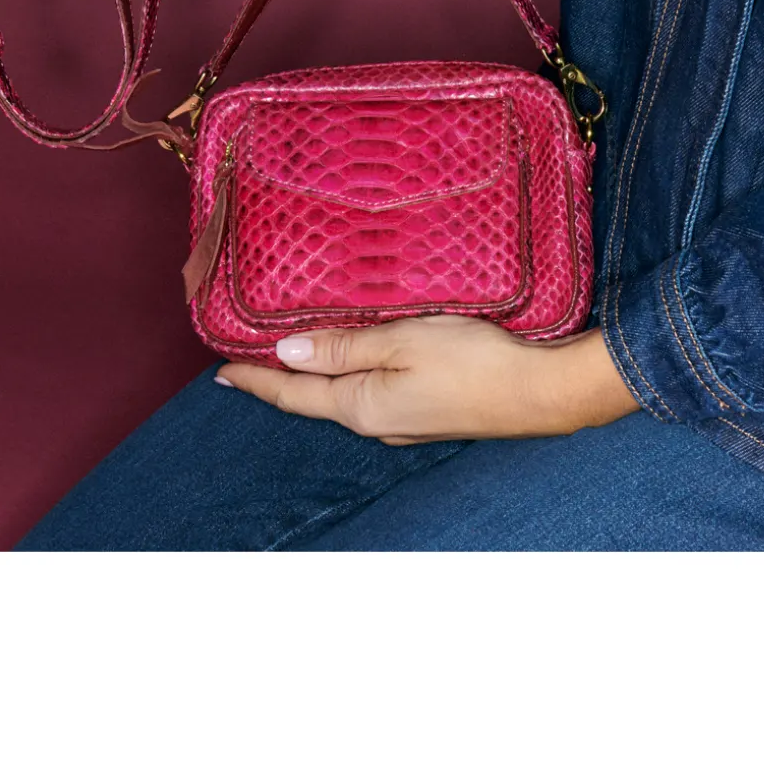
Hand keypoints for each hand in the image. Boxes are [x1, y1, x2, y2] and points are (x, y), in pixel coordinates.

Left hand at [215, 314, 638, 444]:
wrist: (543, 392)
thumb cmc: (474, 361)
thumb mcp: (401, 341)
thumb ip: (343, 346)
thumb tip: (285, 352)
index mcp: (361, 407)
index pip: (291, 393)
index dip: (253, 379)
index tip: (219, 370)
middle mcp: (376, 422)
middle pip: (312, 397)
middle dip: (279, 377)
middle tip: (245, 355)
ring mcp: (403, 422)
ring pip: (343, 395)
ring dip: (315, 374)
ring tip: (290, 351)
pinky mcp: (427, 413)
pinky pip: (372, 392)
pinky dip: (349, 374)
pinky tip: (351, 357)